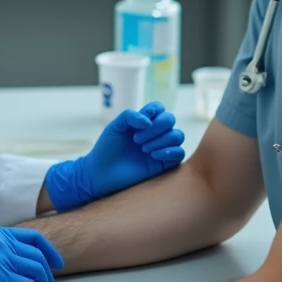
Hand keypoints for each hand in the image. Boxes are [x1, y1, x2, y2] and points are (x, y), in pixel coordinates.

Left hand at [45, 101, 185, 211]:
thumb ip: (131, 116)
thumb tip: (149, 122)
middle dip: (156, 127)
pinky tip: (153, 156)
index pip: (159, 108)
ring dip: (162, 140)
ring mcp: (161, 148)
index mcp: (144, 122)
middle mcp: (155, 134)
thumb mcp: (115, 126)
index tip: (142, 120)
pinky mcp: (164, 164)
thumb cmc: (106, 149)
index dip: (154, 110)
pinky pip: (180, 153)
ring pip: (178, 136)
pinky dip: (169, 152)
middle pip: (170, 119)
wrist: (101, 174)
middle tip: (136, 139)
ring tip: (143, 149)